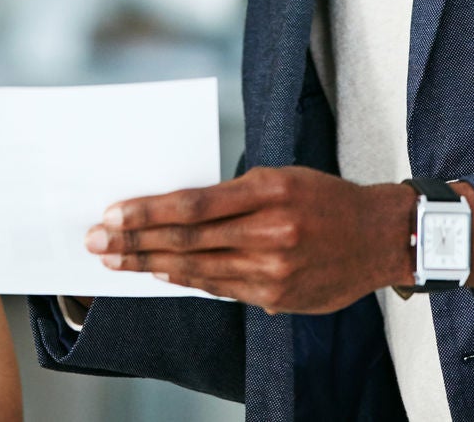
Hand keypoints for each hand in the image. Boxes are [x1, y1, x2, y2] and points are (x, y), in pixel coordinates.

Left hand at [83, 166, 415, 315]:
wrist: (379, 237)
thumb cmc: (324, 198)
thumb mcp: (281, 179)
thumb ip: (232, 196)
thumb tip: (175, 210)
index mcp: (269, 190)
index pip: (193, 203)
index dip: (148, 212)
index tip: (112, 214)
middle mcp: (271, 231)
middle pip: (187, 238)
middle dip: (135, 241)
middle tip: (95, 242)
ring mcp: (274, 268)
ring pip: (197, 268)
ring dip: (150, 264)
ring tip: (114, 261)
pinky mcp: (278, 295)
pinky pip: (221, 287)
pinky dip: (187, 280)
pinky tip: (160, 273)